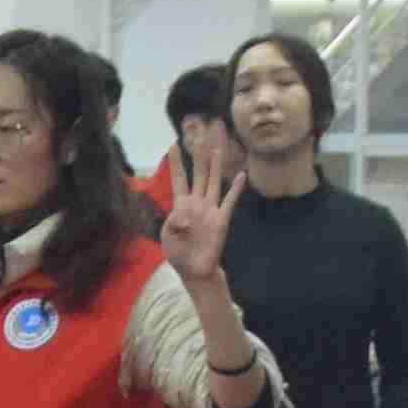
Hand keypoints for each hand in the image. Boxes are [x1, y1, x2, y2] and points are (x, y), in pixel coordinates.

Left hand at [155, 126, 236, 281]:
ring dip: (215, 166)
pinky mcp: (222, 219)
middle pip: (198, 174)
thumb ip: (172, 223)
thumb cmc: (178, 253)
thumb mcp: (167, 237)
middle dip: (199, 156)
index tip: (173, 145)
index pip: (178, 178)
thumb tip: (183, 217)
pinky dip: (235, 188)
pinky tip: (241, 174)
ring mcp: (210, 209)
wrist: (195, 270)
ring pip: (213, 182)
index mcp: (180, 205)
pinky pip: (229, 201)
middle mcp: (197, 202)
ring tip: (217, 148)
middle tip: (200, 137)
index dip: (176, 162)